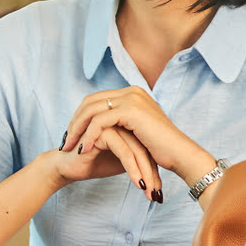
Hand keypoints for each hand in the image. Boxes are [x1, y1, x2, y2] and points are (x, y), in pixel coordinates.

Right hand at [39, 125, 161, 201]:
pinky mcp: (102, 132)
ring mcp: (110, 124)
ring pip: (136, 149)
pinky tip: (137, 184)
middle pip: (144, 147)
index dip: (154, 169)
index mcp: (125, 124)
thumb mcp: (122, 162)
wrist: (68, 167)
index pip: (146, 146)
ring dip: (145, 173)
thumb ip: (138, 158)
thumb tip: (159, 168)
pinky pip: (124, 151)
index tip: (158, 191)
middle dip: (152, 173)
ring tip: (150, 192)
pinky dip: (133, 169)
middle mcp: (119, 122)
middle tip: (157, 194)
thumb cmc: (93, 163)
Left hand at [60, 86, 212, 185]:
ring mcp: (131, 98)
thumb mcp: (137, 131)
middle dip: (74, 122)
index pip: (96, 100)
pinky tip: (84, 149)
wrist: (181, 154)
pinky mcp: (130, 110)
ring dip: (77, 130)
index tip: (71, 135)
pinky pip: (100, 122)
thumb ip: (122, 123)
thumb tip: (101, 127)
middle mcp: (131, 91)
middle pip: (90, 102)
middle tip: (64, 142)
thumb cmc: (161, 149)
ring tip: (69, 147)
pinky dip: (89, 135)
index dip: (80, 117)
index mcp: (132, 93)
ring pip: (91, 111)